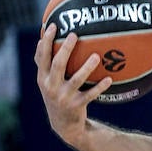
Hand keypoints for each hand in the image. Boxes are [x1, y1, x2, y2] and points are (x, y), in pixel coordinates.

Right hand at [35, 24, 108, 140]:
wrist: (63, 124)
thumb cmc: (56, 95)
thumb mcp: (47, 81)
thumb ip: (45, 63)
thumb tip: (43, 38)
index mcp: (42, 78)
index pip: (42, 56)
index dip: (47, 42)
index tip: (53, 26)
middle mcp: (50, 86)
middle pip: (57, 64)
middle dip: (65, 49)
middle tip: (75, 35)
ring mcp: (63, 96)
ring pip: (76, 80)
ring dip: (86, 68)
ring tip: (96, 56)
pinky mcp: (76, 105)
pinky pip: (90, 94)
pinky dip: (100, 87)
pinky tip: (109, 78)